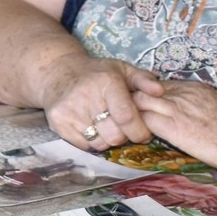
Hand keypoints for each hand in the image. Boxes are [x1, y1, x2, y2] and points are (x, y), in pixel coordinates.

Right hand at [41, 55, 161, 152]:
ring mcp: (70, 111)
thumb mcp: (121, 69)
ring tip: (106, 125)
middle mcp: (86, 96)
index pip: (126, 117)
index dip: (139, 131)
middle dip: (124, 136)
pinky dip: (92, 141)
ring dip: (108, 139)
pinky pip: (84, 146)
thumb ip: (143, 80)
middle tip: (122, 127)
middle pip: (115, 135)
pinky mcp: (58, 123)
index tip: (143, 133)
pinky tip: (91, 127)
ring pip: (101, 143)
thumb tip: (159, 91)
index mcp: (107, 82)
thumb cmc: (96, 73)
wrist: (57, 73)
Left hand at [133, 81, 216, 171]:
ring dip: (127, 114)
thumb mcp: (213, 106)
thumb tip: (181, 114)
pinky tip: (133, 137)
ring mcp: (176, 108)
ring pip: (137, 101)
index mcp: (190, 87)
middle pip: (140, 88)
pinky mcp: (174, 127)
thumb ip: (194, 105)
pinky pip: (143, 121)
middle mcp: (180, 94)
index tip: (136, 108)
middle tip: (121, 117)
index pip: (153, 85)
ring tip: (124, 128)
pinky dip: (133, 128)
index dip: (141, 95)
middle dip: (127, 101)